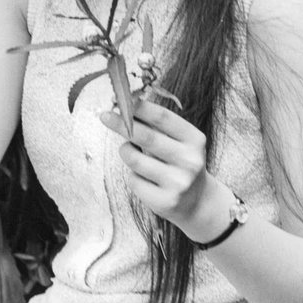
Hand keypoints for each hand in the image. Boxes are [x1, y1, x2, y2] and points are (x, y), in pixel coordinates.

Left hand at [100, 99, 217, 235]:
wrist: (197, 201)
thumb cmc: (180, 162)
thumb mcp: (180, 141)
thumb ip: (157, 125)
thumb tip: (126, 105)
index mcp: (194, 139)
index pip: (163, 118)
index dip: (140, 107)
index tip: (121, 101)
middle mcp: (189, 161)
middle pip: (146, 136)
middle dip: (121, 124)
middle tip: (105, 115)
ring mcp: (178, 183)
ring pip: (135, 159)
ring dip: (126, 151)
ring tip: (130, 151)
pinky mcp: (164, 201)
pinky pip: (134, 180)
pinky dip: (132, 175)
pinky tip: (143, 177)